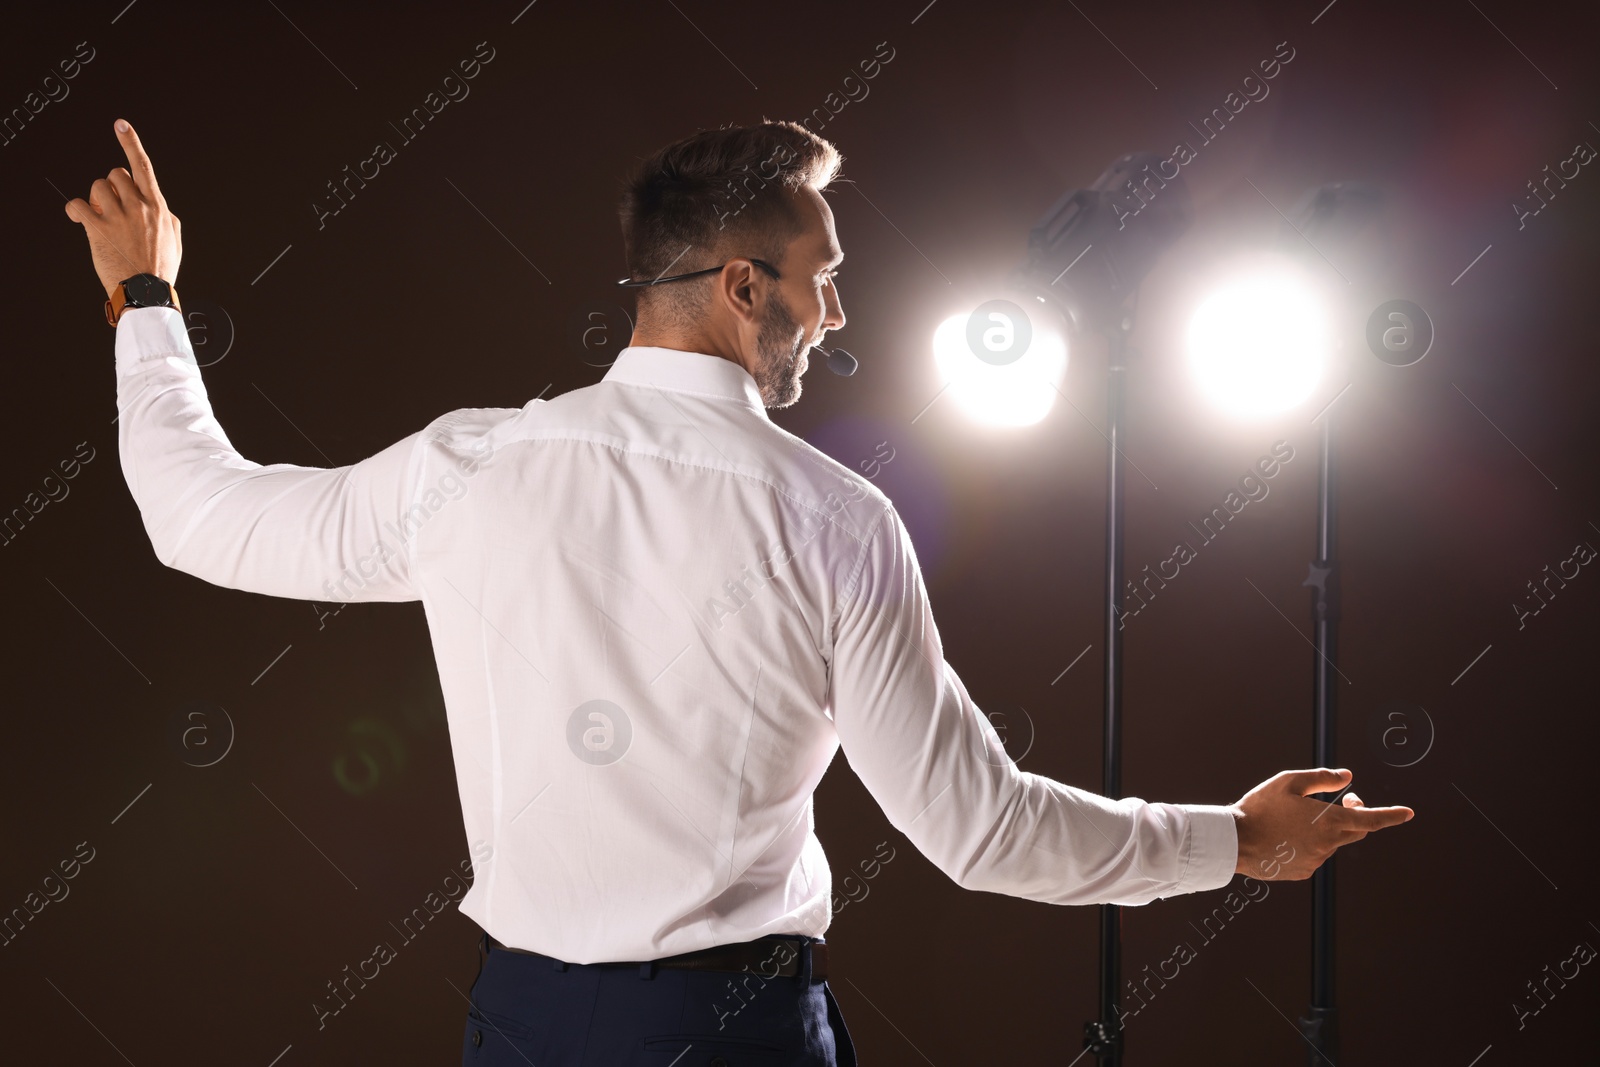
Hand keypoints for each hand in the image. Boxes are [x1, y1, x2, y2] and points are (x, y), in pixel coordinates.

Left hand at [64, 119, 180, 299]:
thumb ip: (167, 217)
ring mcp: (119, 218)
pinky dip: (74, 209)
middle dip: (111, 186)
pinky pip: (78, 205)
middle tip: (111, 205)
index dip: (131, 142)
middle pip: (116, 174)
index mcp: (158, 208)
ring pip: (97, 187)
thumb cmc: (161, 269)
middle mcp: (140, 208)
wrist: (147, 293)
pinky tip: (76, 218)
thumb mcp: (175, 241)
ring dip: (95, 198)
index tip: (120, 124)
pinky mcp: (98, 229)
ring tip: (98, 215)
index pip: (143, 167)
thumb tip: (161, 206)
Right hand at [1231, 768, 1412, 879]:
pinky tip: (1285, 836)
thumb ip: (1322, 778)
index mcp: (1328, 821)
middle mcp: (1328, 844)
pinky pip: (1315, 855)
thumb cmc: (1260, 807)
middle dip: (1356, 815)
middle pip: (1356, 831)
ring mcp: (1317, 861)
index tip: (1408, 813)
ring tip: (1293, 819)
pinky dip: (1309, 844)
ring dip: (1325, 830)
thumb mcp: (1288, 782)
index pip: (1371, 819)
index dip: (1392, 815)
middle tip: (1343, 800)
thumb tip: (1347, 777)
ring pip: (1332, 842)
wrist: (1235, 841)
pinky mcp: (1304, 872)